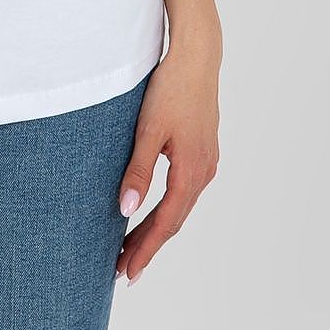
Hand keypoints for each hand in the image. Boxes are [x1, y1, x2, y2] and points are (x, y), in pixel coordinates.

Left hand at [115, 37, 219, 283]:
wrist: (197, 57)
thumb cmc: (171, 88)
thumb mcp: (148, 129)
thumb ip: (138, 170)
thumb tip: (126, 210)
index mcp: (191, 171)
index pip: (164, 222)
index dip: (145, 249)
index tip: (126, 272)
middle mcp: (204, 172)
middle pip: (173, 219)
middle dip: (148, 245)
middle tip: (122, 268)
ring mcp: (206, 161)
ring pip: (180, 206)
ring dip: (157, 227)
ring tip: (132, 245)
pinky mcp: (202, 150)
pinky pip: (184, 190)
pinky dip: (167, 207)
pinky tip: (154, 210)